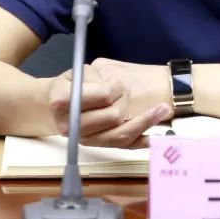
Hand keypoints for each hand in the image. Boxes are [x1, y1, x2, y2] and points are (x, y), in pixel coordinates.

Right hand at [46, 65, 169, 148]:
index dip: (114, 88)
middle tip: (128, 91)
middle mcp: (73, 126)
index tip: (118, 83)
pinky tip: (158, 134)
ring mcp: (86, 139)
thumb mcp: (78, 72)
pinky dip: (142, 140)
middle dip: (126, 101)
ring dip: (146, 121)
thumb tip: (116, 85)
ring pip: (121, 135)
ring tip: (164, 109)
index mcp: (63, 102)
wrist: (55, 106)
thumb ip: (95, 77)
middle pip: (113, 117)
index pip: (102, 97)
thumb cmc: (70, 85)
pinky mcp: (98, 146)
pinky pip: (124, 146)